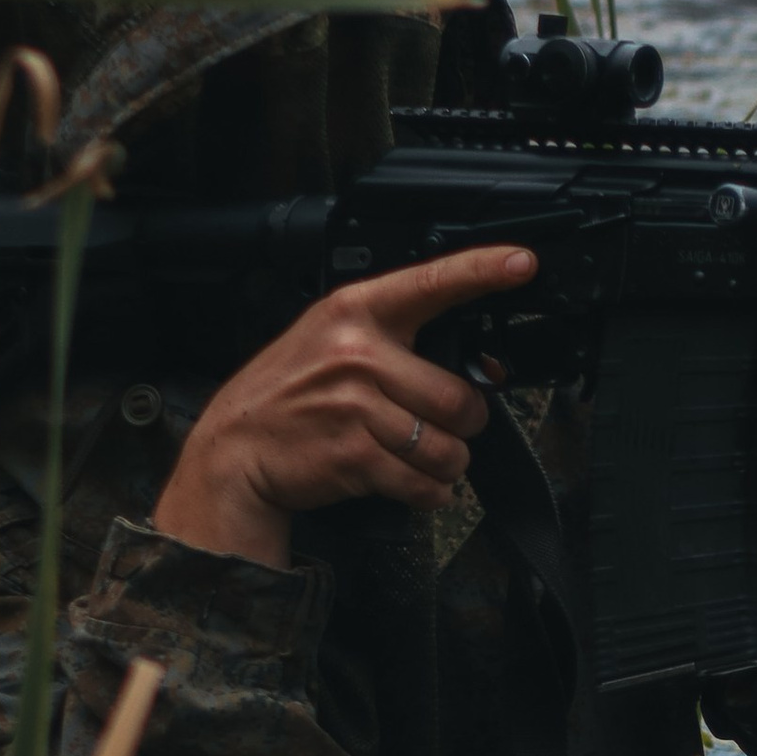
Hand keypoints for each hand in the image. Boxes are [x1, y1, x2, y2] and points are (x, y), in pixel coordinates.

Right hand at [152, 243, 536, 568]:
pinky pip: (426, 484)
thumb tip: (488, 371)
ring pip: (449, 448)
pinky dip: (428, 493)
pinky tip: (405, 482)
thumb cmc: (291, 394)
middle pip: (461, 399)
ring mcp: (356, 406)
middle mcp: (358, 354)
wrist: (235, 448)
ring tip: (413, 456)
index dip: (482, 270)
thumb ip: (401, 344)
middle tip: (430, 426)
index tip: (521, 262)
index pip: (431, 282)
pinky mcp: (355, 456)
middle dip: (460, 425)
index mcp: (356, 312)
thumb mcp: (333, 343)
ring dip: (444, 465)